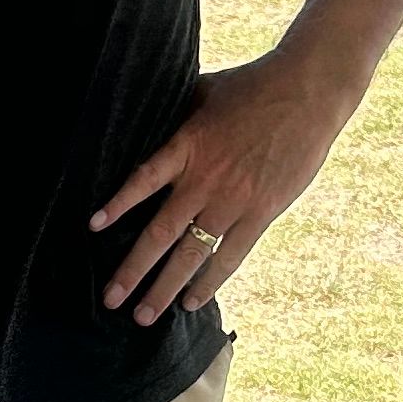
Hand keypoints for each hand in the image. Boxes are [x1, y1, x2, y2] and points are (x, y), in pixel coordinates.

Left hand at [92, 51, 354, 324]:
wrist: (308, 92)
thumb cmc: (255, 86)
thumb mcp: (204, 92)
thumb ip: (177, 116)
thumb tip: (149, 121)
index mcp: (187, 146)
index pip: (143, 180)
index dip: (118, 204)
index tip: (94, 226)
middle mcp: (205, 179)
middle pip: (161, 233)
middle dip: (133, 270)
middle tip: (110, 299)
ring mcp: (234, 200)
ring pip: (193, 254)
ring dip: (166, 288)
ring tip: (144, 315)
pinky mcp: (262, 212)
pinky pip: (231, 256)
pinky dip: (210, 280)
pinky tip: (192, 301)